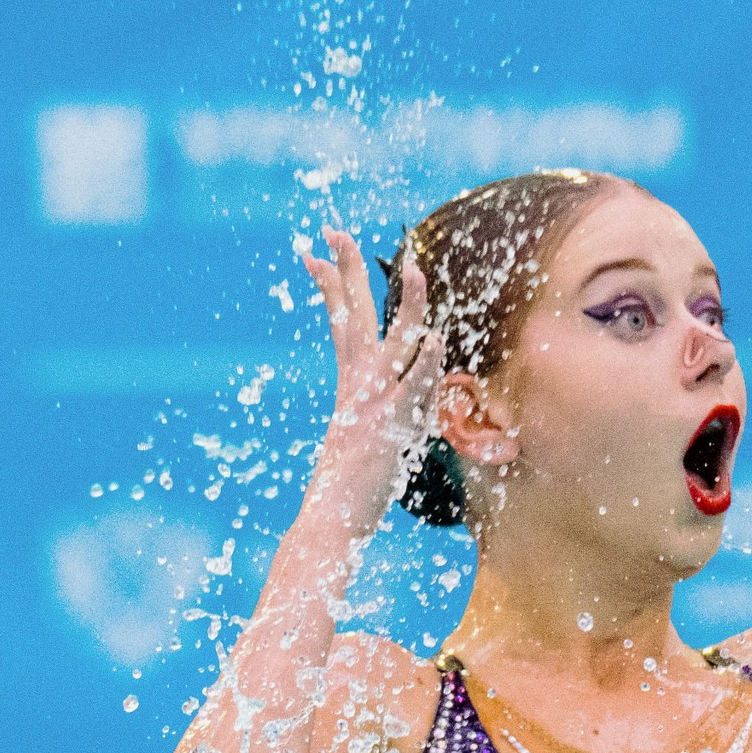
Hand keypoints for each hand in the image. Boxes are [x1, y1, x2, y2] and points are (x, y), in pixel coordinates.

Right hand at [299, 227, 441, 525]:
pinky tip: (438, 338)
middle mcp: (357, 388)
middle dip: (344, 271)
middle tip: (333, 231)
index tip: (313, 254)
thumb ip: (371, 420)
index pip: (339, 325)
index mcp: (348, 389)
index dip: (329, 288)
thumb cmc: (347, 493)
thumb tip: (376, 416)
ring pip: (392, 341)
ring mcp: (373, 404)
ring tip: (413, 266)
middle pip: (352, 317)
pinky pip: (414, 386)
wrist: (331, 521)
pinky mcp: (392, 426)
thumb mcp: (360, 444)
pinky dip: (427, 361)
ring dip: (406, 303)